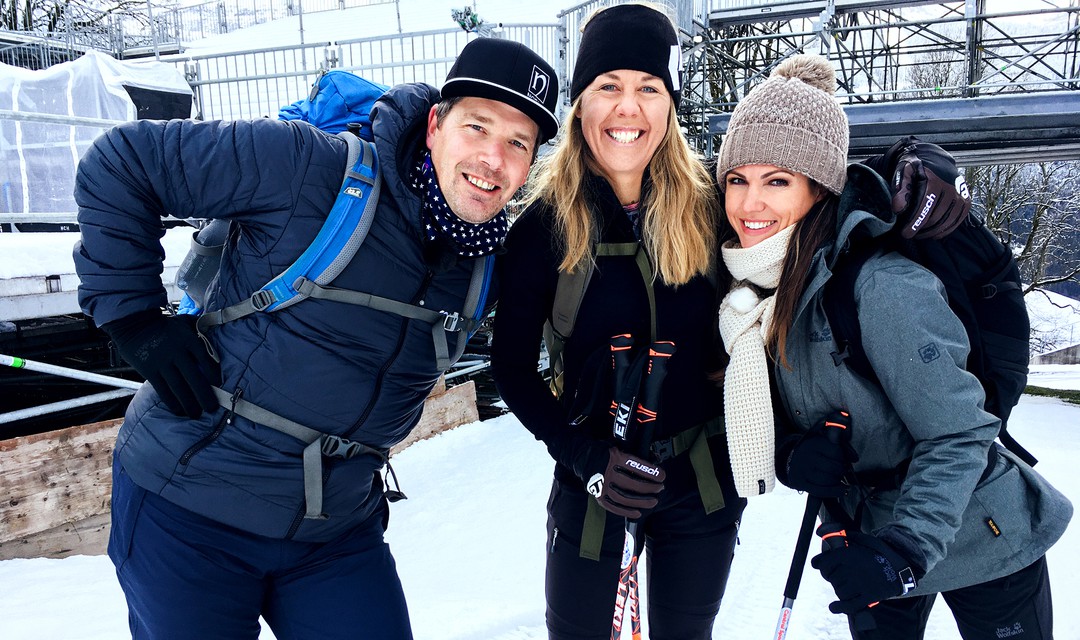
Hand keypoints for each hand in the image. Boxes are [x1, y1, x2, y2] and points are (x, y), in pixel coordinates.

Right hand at [103, 310, 219, 417]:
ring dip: (188, 403)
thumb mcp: (184, 322)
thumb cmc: (165, 325)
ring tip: (196, 414)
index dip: (213, 373)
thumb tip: (216, 334)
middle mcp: (176, 352)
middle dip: (204, 395)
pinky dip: (171, 401)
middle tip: (211, 408)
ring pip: (178, 386)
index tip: (219, 385)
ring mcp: (162, 362)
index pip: (205, 358)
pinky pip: (162, 389)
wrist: (134, 324)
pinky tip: (178, 410)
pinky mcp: (149, 371)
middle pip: (193, 377)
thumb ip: (200, 329)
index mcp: (188, 340)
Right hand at [582, 445, 665, 518]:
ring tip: (653, 502)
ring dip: (641, 502)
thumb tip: (655, 460)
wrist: (582, 456)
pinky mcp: (598, 495)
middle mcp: (608, 472)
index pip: (637, 467)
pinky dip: (626, 511)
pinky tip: (638, 513)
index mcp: (615, 458)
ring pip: (625, 498)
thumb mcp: (618, 447)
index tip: (662, 477)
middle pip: (633, 484)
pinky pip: (613, 507)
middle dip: (650, 488)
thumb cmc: (605, 452)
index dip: (652, 473)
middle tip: (660, 488)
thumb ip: (634, 455)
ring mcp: (602, 486)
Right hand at [783, 416, 857, 497]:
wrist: (788, 459)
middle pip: (834, 467)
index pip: (836, 451)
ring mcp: (804, 471)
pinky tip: (842, 489)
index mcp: (813, 443)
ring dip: (838, 479)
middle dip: (842, 468)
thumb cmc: (810, 446)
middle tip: (842, 468)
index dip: (843, 456)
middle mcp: (807, 457)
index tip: (844, 457)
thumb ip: (833, 422)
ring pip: (829, 479)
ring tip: (839, 476)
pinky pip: (822, 490)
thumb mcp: (818, 432)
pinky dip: (835, 491)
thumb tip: (845, 415)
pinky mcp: (802, 483)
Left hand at [811, 523, 918, 615]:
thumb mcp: (863, 539)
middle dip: (831, 576)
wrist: (902, 566)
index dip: (820, 565)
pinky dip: (840, 607)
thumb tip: (821, 531)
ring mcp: (860, 584)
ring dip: (839, 589)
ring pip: (839, 591)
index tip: (819, 566)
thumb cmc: (881, 552)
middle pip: (830, 577)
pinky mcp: (869, 596)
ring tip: (846, 585)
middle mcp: (851, 569)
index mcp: (848, 555)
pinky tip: (833, 607)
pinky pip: (850, 605)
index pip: (823, 563)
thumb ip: (843, 536)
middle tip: (837, 574)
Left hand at [887, 137, 970, 239]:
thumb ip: (900, 189)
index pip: (924, 207)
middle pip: (935, 218)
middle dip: (921, 229)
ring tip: (919, 234)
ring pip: (946, 222)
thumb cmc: (917, 168)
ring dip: (931, 232)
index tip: (905, 233)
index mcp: (934, 181)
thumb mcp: (904, 172)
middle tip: (910, 233)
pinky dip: (944, 231)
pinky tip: (933, 233)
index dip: (914, 223)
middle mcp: (950, 189)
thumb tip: (899, 209)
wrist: (936, 160)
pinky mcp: (966, 202)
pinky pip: (956, 222)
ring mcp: (960, 196)